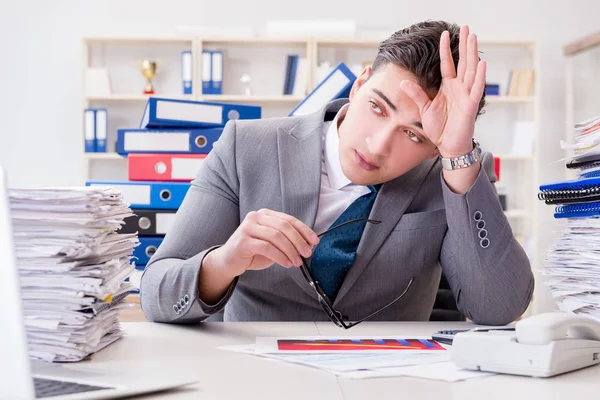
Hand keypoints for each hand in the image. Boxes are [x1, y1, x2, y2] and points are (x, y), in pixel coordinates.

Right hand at [209, 209, 319, 277]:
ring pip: (276, 236)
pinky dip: (280, 256)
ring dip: (290, 250)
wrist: (228, 261)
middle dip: (299, 241)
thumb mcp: (272, 244)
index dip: (304, 230)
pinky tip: (286, 263)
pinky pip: (267, 247)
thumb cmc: (252, 252)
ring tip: (297, 261)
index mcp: (265, 214)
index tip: (314, 241)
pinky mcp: (243, 241)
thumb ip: (286, 241)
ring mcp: (248, 228)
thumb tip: (308, 245)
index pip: (289, 220)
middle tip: (307, 253)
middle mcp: (256, 217)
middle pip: (284, 226)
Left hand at [400, 25, 485, 157]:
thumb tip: (403, 82)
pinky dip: (479, 76)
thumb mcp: (424, 109)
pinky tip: (481, 63)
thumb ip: (416, 94)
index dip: (446, 49)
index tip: (444, 34)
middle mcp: (459, 88)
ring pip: (471, 70)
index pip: (447, 63)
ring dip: (472, 54)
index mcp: (447, 87)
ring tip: (474, 37)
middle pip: (462, 62)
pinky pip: (477, 88)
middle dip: (464, 45)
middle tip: (467, 27)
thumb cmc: (439, 128)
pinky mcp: (471, 105)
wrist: (448, 145)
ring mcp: (466, 95)